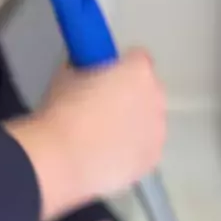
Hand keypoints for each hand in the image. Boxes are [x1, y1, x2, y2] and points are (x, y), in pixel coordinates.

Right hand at [5, 49, 165, 220]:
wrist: (63, 161)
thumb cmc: (63, 112)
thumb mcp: (67, 75)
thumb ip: (87, 68)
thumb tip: (87, 74)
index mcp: (139, 71)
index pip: (139, 59)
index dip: (120, 67)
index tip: (103, 78)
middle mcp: (157, 99)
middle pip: (149, 92)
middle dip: (131, 96)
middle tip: (102, 109)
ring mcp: (158, 132)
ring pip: (150, 123)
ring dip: (134, 125)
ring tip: (104, 138)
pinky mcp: (152, 160)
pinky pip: (145, 149)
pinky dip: (133, 151)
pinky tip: (109, 157)